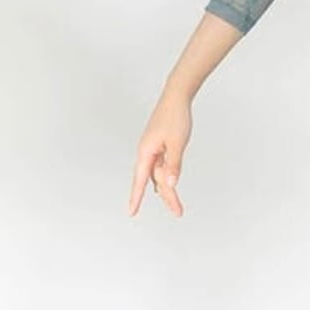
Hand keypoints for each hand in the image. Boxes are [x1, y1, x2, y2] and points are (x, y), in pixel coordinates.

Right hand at [128, 88, 191, 216]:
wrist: (177, 97)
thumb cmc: (175, 117)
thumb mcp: (177, 143)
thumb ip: (173, 165)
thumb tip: (170, 184)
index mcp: (146, 152)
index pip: (139, 180)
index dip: (136, 197)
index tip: (131, 212)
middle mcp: (147, 152)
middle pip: (153, 181)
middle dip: (166, 197)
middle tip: (178, 212)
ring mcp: (153, 149)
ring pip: (159, 175)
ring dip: (168, 190)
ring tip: (177, 206)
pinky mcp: (160, 146)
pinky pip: (162, 167)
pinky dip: (167, 177)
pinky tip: (168, 186)